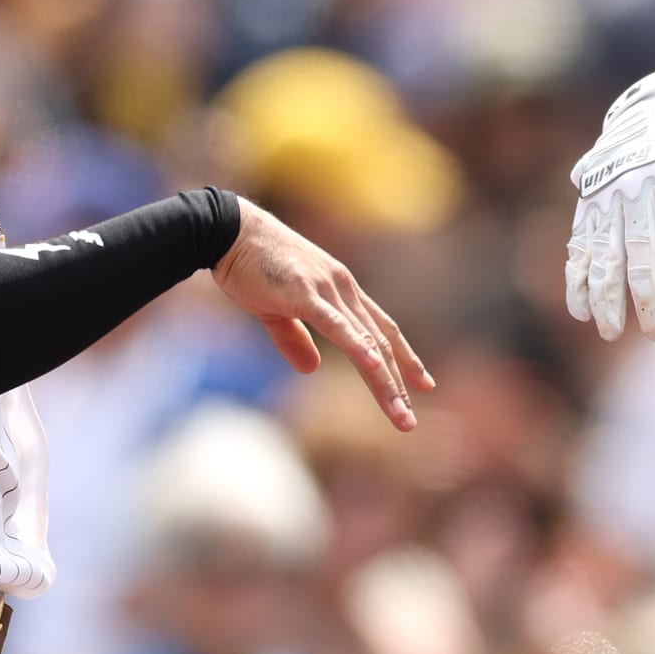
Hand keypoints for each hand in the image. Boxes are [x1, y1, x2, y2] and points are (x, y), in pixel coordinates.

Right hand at [212, 200, 433, 430]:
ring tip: (400, 411)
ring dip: (385, 379)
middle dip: (399, 382)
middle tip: (409, 421)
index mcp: (341, 292)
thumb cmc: (252, 267)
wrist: (231, 232)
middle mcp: (343, 290)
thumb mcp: (276, 310)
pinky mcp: (305, 293)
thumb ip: (294, 339)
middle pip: (381, 342)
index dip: (404, 357)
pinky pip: (336, 324)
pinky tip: (374, 366)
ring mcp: (327, 290)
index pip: (382, 329)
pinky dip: (358, 345)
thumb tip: (312, 368)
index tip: (423, 384)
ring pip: (366, 340)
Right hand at [564, 71, 654, 340]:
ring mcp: (606, 194)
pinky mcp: (588, 201)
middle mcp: (635, 185)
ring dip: (605, 294)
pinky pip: (579, 244)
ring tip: (612, 331)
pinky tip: (581, 310)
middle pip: (639, 248)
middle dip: (646, 294)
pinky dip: (577, 278)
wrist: (654, 106)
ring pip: (603, 250)